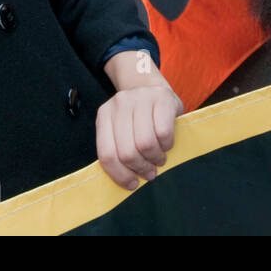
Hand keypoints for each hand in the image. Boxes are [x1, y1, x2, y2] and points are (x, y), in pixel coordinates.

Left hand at [97, 51, 183, 189]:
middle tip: (149, 172)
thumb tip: (127, 180)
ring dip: (155, 158)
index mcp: (104, 115)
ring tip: (159, 159)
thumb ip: (118, 149)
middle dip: (140, 168)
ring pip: (145, 144)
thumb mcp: (122, 129)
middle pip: (126, 152)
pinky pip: (163, 133)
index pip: (106, 154)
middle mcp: (119, 104)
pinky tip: (166, 144)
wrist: (153, 87)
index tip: (132, 184)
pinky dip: (167, 145)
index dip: (119, 174)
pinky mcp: (161, 98)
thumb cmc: (138, 117)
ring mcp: (140, 98)